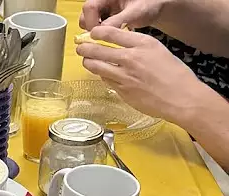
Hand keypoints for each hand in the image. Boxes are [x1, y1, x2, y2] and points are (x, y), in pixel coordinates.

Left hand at [76, 27, 203, 122]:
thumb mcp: (158, 51)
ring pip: (97, 67)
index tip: (93, 32)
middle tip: (80, 47)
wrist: (180, 98)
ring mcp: (124, 76)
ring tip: (85, 60)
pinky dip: (101, 76)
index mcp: (143, 44)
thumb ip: (139, 47)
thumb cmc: (174, 75)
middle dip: (86, 48)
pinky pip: (105, 80)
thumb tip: (124, 46)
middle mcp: (131, 58)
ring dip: (88, 63)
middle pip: (99, 50)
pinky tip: (100, 74)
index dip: (99, 32)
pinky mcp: (121, 91)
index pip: (113, 33)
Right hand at [80, 0, 166, 29]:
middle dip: (91, 28)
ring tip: (109, 36)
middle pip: (85, 15)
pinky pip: (96, 27)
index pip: (89, 7)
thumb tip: (102, 32)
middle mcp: (103, 1)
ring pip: (88, 22)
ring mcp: (103, 9)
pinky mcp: (105, 17)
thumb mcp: (136, 12)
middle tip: (103, 37)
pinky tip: (111, 36)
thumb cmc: (149, 3)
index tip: (99, 34)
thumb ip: (119, 20)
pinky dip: (100, 34)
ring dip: (95, 32)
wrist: (156, 6)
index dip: (91, 22)